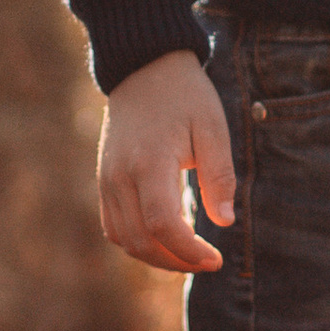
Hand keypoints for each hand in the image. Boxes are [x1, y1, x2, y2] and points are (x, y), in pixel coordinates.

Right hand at [97, 50, 233, 273]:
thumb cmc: (186, 96)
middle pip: (141, 241)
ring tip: (190, 253)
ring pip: (124, 240)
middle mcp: (120, 176)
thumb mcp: (213, 128)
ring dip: (157, 257)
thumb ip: (219, 176)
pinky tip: (168, 238)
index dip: (189, 252)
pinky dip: (139, 242)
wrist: (144, 68)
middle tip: (208, 261)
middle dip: (177, 261)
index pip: (163, 225)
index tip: (216, 259)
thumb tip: (225, 222)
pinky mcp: (104, 181)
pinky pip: (115, 227)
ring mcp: (107, 180)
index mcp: (150, 162)